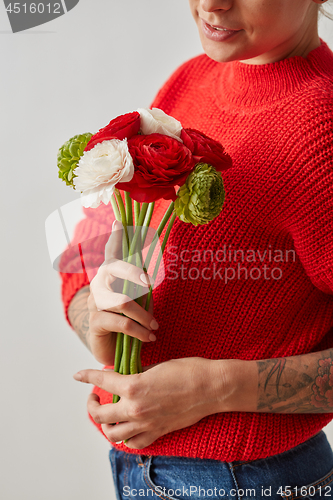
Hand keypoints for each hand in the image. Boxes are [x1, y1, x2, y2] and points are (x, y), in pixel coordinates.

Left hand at [73, 357, 234, 448]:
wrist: (211, 387)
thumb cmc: (187, 370)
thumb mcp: (156, 367)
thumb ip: (137, 376)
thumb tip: (126, 379)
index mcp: (133, 386)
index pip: (101, 381)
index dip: (86, 376)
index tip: (78, 375)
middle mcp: (135, 408)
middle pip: (100, 414)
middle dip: (91, 405)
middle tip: (94, 397)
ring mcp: (146, 423)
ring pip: (113, 434)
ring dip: (105, 425)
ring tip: (107, 415)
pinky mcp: (158, 432)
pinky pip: (135, 442)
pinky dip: (126, 437)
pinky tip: (127, 428)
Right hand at [87, 220, 158, 364]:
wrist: (113, 350)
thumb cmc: (128, 321)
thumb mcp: (138, 301)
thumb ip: (141, 286)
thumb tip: (150, 268)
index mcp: (110, 277)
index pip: (111, 254)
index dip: (114, 238)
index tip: (119, 222)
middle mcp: (99, 285)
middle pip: (114, 269)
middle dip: (133, 273)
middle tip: (149, 283)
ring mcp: (95, 303)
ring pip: (122, 301)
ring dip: (143, 315)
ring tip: (155, 327)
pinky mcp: (95, 323)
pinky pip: (121, 323)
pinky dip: (139, 331)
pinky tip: (149, 338)